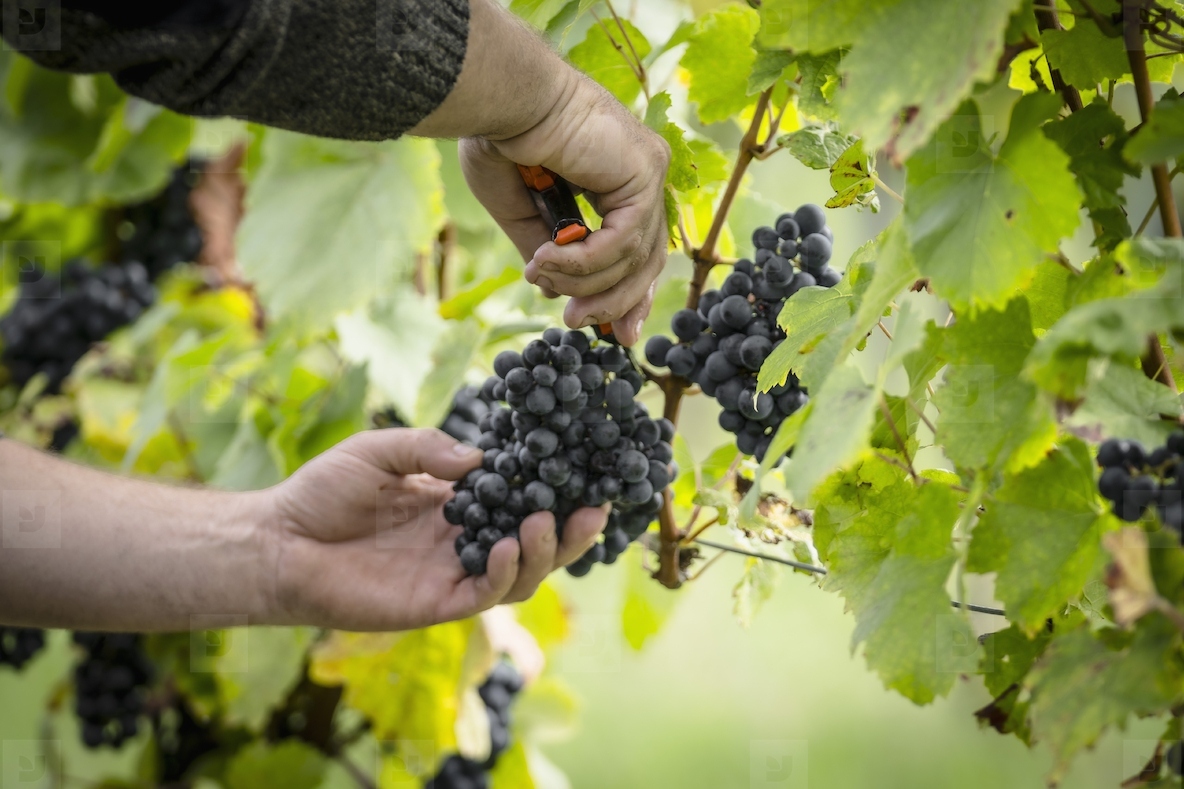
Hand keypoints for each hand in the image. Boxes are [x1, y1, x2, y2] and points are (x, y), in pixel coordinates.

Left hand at [261, 428, 607, 630]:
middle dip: (569, 531)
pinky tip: (509, 546)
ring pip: (519, 575)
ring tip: (548, 522)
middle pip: (533, 544)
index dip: (551, 489)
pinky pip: (483, 596)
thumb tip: (483, 458)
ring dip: (543, 552)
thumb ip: (429, 448)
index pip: (516, 499)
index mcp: (454, 504)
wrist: (277, 541)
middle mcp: (461, 542)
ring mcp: (450, 575)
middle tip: (595, 508)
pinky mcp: (433, 605)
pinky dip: (504, 574)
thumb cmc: (322, 492)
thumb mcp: (379, 451)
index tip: (583, 471)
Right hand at [459, 70, 670, 346]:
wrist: (503, 99)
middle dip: (613, 302)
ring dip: (584, 281)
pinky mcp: (645, 172)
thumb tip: (554, 291)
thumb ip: (547, 250)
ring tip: (542, 277)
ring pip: (633, 258)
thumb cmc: (502, 137)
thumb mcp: (521, 209)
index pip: (638, 250)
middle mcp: (641, 176)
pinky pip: (622, 242)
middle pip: (646, 262)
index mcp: (618, 179)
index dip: (627, 296)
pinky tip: (546, 261)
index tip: (613, 333)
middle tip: (577, 323)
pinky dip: (584, 262)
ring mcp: (648, 172)